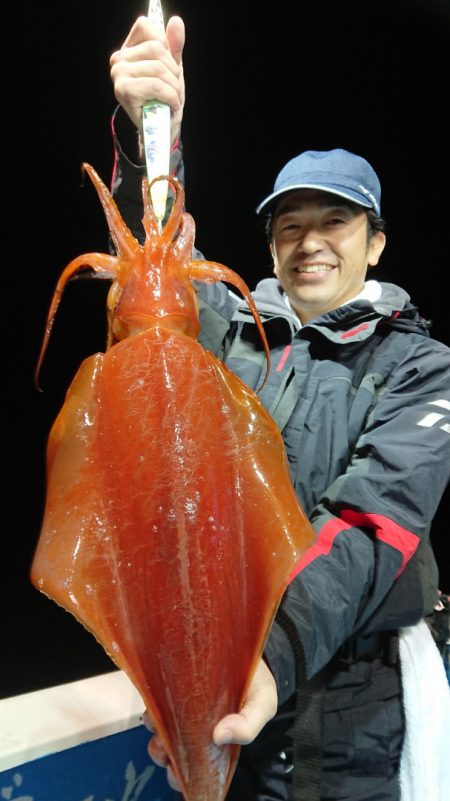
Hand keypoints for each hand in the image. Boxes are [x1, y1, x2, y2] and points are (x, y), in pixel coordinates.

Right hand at [110, 15, 184, 145]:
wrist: (162, 128)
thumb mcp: (172, 67)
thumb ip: (174, 45)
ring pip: (158, 68)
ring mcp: (119, 75)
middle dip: (173, 72)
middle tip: (173, 89)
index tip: (168, 67)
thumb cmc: (165, 98)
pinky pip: (156, 85)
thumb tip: (176, 22)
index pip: (147, 28)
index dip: (165, 46)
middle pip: (157, 49)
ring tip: (172, 99)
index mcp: (127, 50)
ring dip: (173, 87)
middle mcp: (119, 60)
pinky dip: (169, 96)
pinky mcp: (124, 91)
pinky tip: (169, 105)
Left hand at [145, 659, 277, 789]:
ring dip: (155, 728)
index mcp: (214, 735)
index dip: (180, 768)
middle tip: (163, 748)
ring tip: (159, 725)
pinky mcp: (172, 678)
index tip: (175, 769)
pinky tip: (157, 703)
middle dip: (163, 752)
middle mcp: (194, 722)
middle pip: (171, 745)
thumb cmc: (257, 680)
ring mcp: (180, 700)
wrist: (249, 643)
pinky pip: (155, 695)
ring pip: (160, 722)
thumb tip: (220, 736)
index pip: (193, 761)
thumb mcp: (263, 704)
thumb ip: (249, 725)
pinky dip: (153, 703)